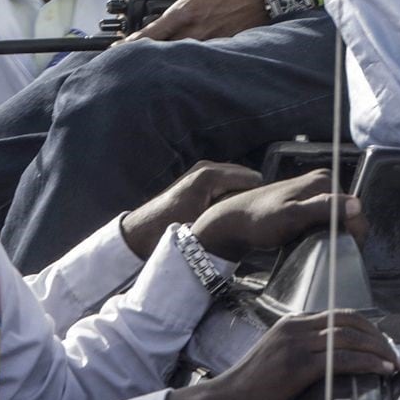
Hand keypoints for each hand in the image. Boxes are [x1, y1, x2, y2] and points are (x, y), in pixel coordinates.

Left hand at [120, 159, 259, 253]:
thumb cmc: (169, 230)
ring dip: (240, 196)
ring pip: (237, 181)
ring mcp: (203, 170)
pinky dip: (230, 195)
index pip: (254, 180)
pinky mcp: (199, 177)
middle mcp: (208, 166)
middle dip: (251, 196)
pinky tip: (226, 213)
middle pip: (247, 178)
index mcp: (210, 175)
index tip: (260, 218)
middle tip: (251, 219)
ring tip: (239, 218)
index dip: (259, 200)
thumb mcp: (202, 225)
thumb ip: (229, 215)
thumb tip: (253, 215)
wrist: (140, 232)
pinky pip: (226, 183)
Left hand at [134, 0, 275, 43]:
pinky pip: (199, 54)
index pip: (151, 34)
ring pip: (180, 54)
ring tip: (157, 50)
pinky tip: (186, 47)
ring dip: (167, 53)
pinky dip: (188, 53)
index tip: (118, 49)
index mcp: (186, 12)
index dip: (132, 44)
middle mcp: (195, 31)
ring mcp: (209, 42)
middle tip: (134, 51)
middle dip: (147, 52)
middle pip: (163, 50)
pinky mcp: (222, 47)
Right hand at [168, 312, 399, 399]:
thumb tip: (335, 357)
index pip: (340, 315)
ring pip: (350, 338)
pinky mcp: (298, 366)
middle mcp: (296, 327)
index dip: (367, 328)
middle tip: (395, 354)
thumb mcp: (279, 357)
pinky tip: (381, 370)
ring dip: (379, 350)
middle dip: (378, 337)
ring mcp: (296, 345)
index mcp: (293, 323)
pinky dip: (368, 363)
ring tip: (394, 363)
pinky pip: (342, 359)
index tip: (383, 344)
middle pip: (349, 321)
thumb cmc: (254, 387)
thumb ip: (304, 350)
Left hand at [191, 166, 361, 256]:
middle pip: (347, 215)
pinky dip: (321, 235)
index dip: (353, 234)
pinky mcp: (306, 205)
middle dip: (342, 235)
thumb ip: (324, 209)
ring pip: (336, 220)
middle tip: (326, 252)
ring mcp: (313, 193)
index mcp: (324, 180)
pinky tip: (310, 244)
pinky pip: (324, 222)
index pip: (355, 210)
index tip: (342, 253)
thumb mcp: (293, 216)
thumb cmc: (259, 220)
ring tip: (317, 249)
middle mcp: (322, 182)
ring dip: (331, 237)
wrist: (234, 223)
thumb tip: (356, 205)